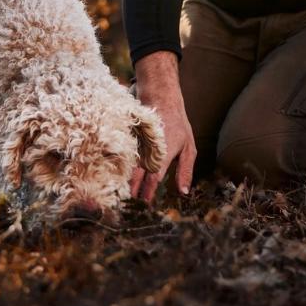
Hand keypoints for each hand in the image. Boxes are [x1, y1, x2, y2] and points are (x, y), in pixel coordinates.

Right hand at [129, 51, 195, 202]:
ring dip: (124, 182)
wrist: (160, 98)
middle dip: (132, 192)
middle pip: (136, 176)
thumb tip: (183, 192)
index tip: (145, 206)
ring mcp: (136, 144)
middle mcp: (147, 150)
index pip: (154, 178)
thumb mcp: (189, 147)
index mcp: (163, 154)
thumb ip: (185, 170)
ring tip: (121, 197)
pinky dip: (119, 168)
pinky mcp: (128, 139)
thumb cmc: (177, 124)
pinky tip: (115, 178)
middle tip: (129, 208)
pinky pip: (121, 156)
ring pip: (126, 167)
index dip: (148, 193)